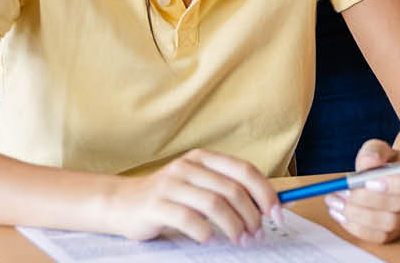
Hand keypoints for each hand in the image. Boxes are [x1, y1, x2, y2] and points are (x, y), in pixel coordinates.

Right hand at [106, 148, 279, 243]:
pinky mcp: (155, 204)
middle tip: (258, 235)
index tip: (278, 214)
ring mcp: (170, 184)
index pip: (244, 171)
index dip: (265, 193)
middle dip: (252, 215)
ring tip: (240, 241)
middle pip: (232, 190)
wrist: (122, 202)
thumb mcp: (200, 186)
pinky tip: (210, 240)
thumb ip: (230, 189)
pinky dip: (205, 232)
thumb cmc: (169, 197)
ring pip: (214, 204)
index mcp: (204, 158)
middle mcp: (188, 166)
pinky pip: (188, 219)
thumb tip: (273, 203)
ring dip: (233, 226)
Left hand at [324, 140, 399, 243]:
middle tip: (342, 192)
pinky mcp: (396, 233)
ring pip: (388, 225)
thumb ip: (374, 151)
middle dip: (366, 200)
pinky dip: (357, 227)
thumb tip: (368, 162)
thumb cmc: (387, 162)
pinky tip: (340, 214)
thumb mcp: (380, 149)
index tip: (367, 181)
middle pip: (398, 206)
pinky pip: (378, 237)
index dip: (392, 185)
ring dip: (358, 215)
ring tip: (336, 202)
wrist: (391, 176)